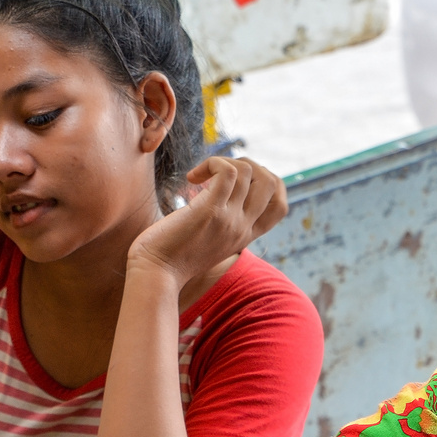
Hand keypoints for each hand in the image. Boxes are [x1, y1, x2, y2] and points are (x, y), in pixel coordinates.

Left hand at [127, 157, 286, 284]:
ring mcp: (230, 220)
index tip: (239, 182)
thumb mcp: (210, 241)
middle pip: (271, 182)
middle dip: (248, 164)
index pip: (280, 205)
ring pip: (248, 171)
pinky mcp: (211, 211)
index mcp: (246, 236)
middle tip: (220, 173)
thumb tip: (220, 194)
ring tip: (200, 175)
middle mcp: (243, 228)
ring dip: (223, 161)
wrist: (156, 274)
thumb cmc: (174, 256)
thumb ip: (223, 223)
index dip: (267, 184)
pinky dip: (212, 163)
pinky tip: (192, 177)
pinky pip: (227, 172)